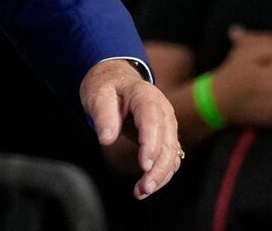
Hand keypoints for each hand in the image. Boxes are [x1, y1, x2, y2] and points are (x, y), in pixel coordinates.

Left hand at [81, 59, 182, 199]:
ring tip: (141, 192)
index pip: (153, 120)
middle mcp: (163, 110)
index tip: (144, 166)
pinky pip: (170, 158)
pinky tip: (147, 186)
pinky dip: (162, 174)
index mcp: (145, 96)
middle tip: (143, 188)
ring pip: (173, 154)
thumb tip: (107, 139)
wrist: (115, 79)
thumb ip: (103, 115)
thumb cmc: (106, 86)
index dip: (151, 144)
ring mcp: (167, 124)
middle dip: (158, 167)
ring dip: (161, 175)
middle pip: (168, 142)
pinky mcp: (166, 136)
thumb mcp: (98, 94)